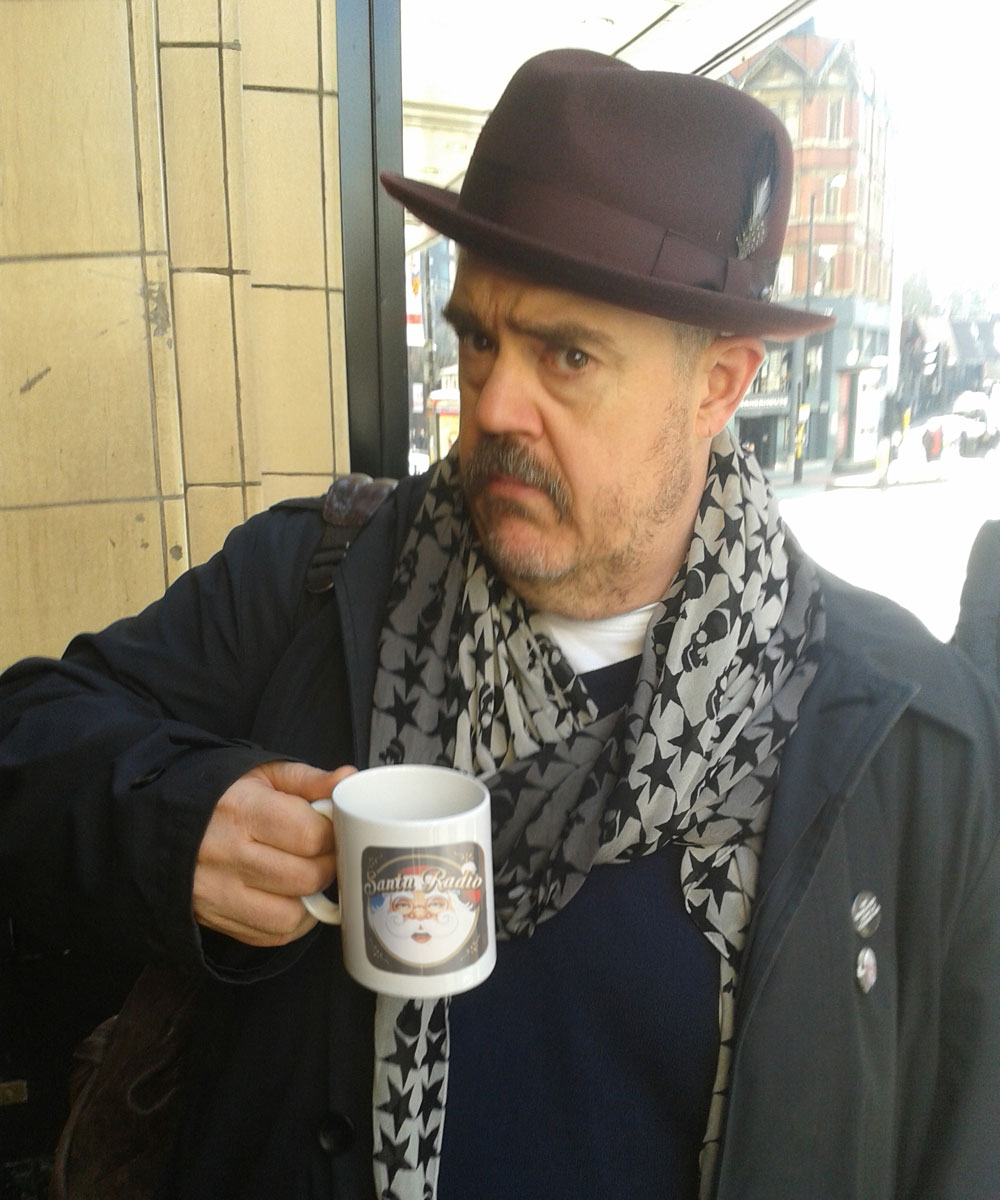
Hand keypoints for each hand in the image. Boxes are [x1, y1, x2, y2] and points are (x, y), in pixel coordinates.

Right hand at [193, 760, 356, 946]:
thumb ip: (307, 779)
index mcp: (242, 810)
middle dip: (326, 865)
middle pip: (305, 876)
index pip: (310, 835)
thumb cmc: (216, 796)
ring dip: (310, 898)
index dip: (332, 834)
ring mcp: (218, 892)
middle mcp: (227, 854)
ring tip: (306, 876)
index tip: (332, 829)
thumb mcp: (260, 774)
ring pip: (291, 913)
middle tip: (323, 853)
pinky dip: (290, 922)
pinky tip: (290, 899)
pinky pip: (270, 935)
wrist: (156, 825)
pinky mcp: (213, 918)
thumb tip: (347, 778)